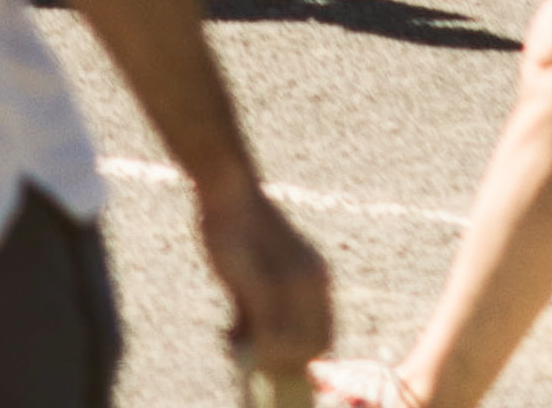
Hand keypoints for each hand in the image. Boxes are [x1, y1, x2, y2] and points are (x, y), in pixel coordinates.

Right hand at [188, 168, 334, 387]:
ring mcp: (290, 284)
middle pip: (311, 346)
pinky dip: (246, 342)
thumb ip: (267, 303)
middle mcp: (313, 283)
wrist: (231, 192)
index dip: (304, 354)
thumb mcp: (263, 267)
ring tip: (232, 337)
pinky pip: (264, 332)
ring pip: (288, 344)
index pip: (325, 336)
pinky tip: (226, 331)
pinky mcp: (264, 283)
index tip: (278, 358)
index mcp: (319, 277)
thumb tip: (259, 345)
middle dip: (283, 359)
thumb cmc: (242, 226)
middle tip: (252, 351)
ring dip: (263, 352)